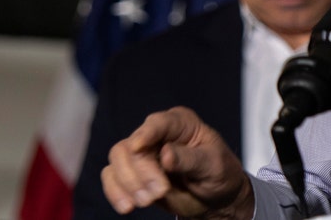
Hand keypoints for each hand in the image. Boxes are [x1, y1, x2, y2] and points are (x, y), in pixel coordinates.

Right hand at [101, 106, 254, 218]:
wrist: (215, 197)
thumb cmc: (219, 173)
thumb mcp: (212, 165)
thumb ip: (189, 159)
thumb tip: (166, 154)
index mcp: (181, 123)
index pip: (159, 123)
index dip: (147, 133)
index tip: (138, 147)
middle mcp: (157, 133)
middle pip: (131, 145)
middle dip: (141, 172)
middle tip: (159, 193)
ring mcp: (142, 152)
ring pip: (117, 160)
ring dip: (129, 184)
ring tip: (148, 201)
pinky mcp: (132, 172)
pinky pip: (111, 177)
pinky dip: (115, 192)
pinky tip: (127, 207)